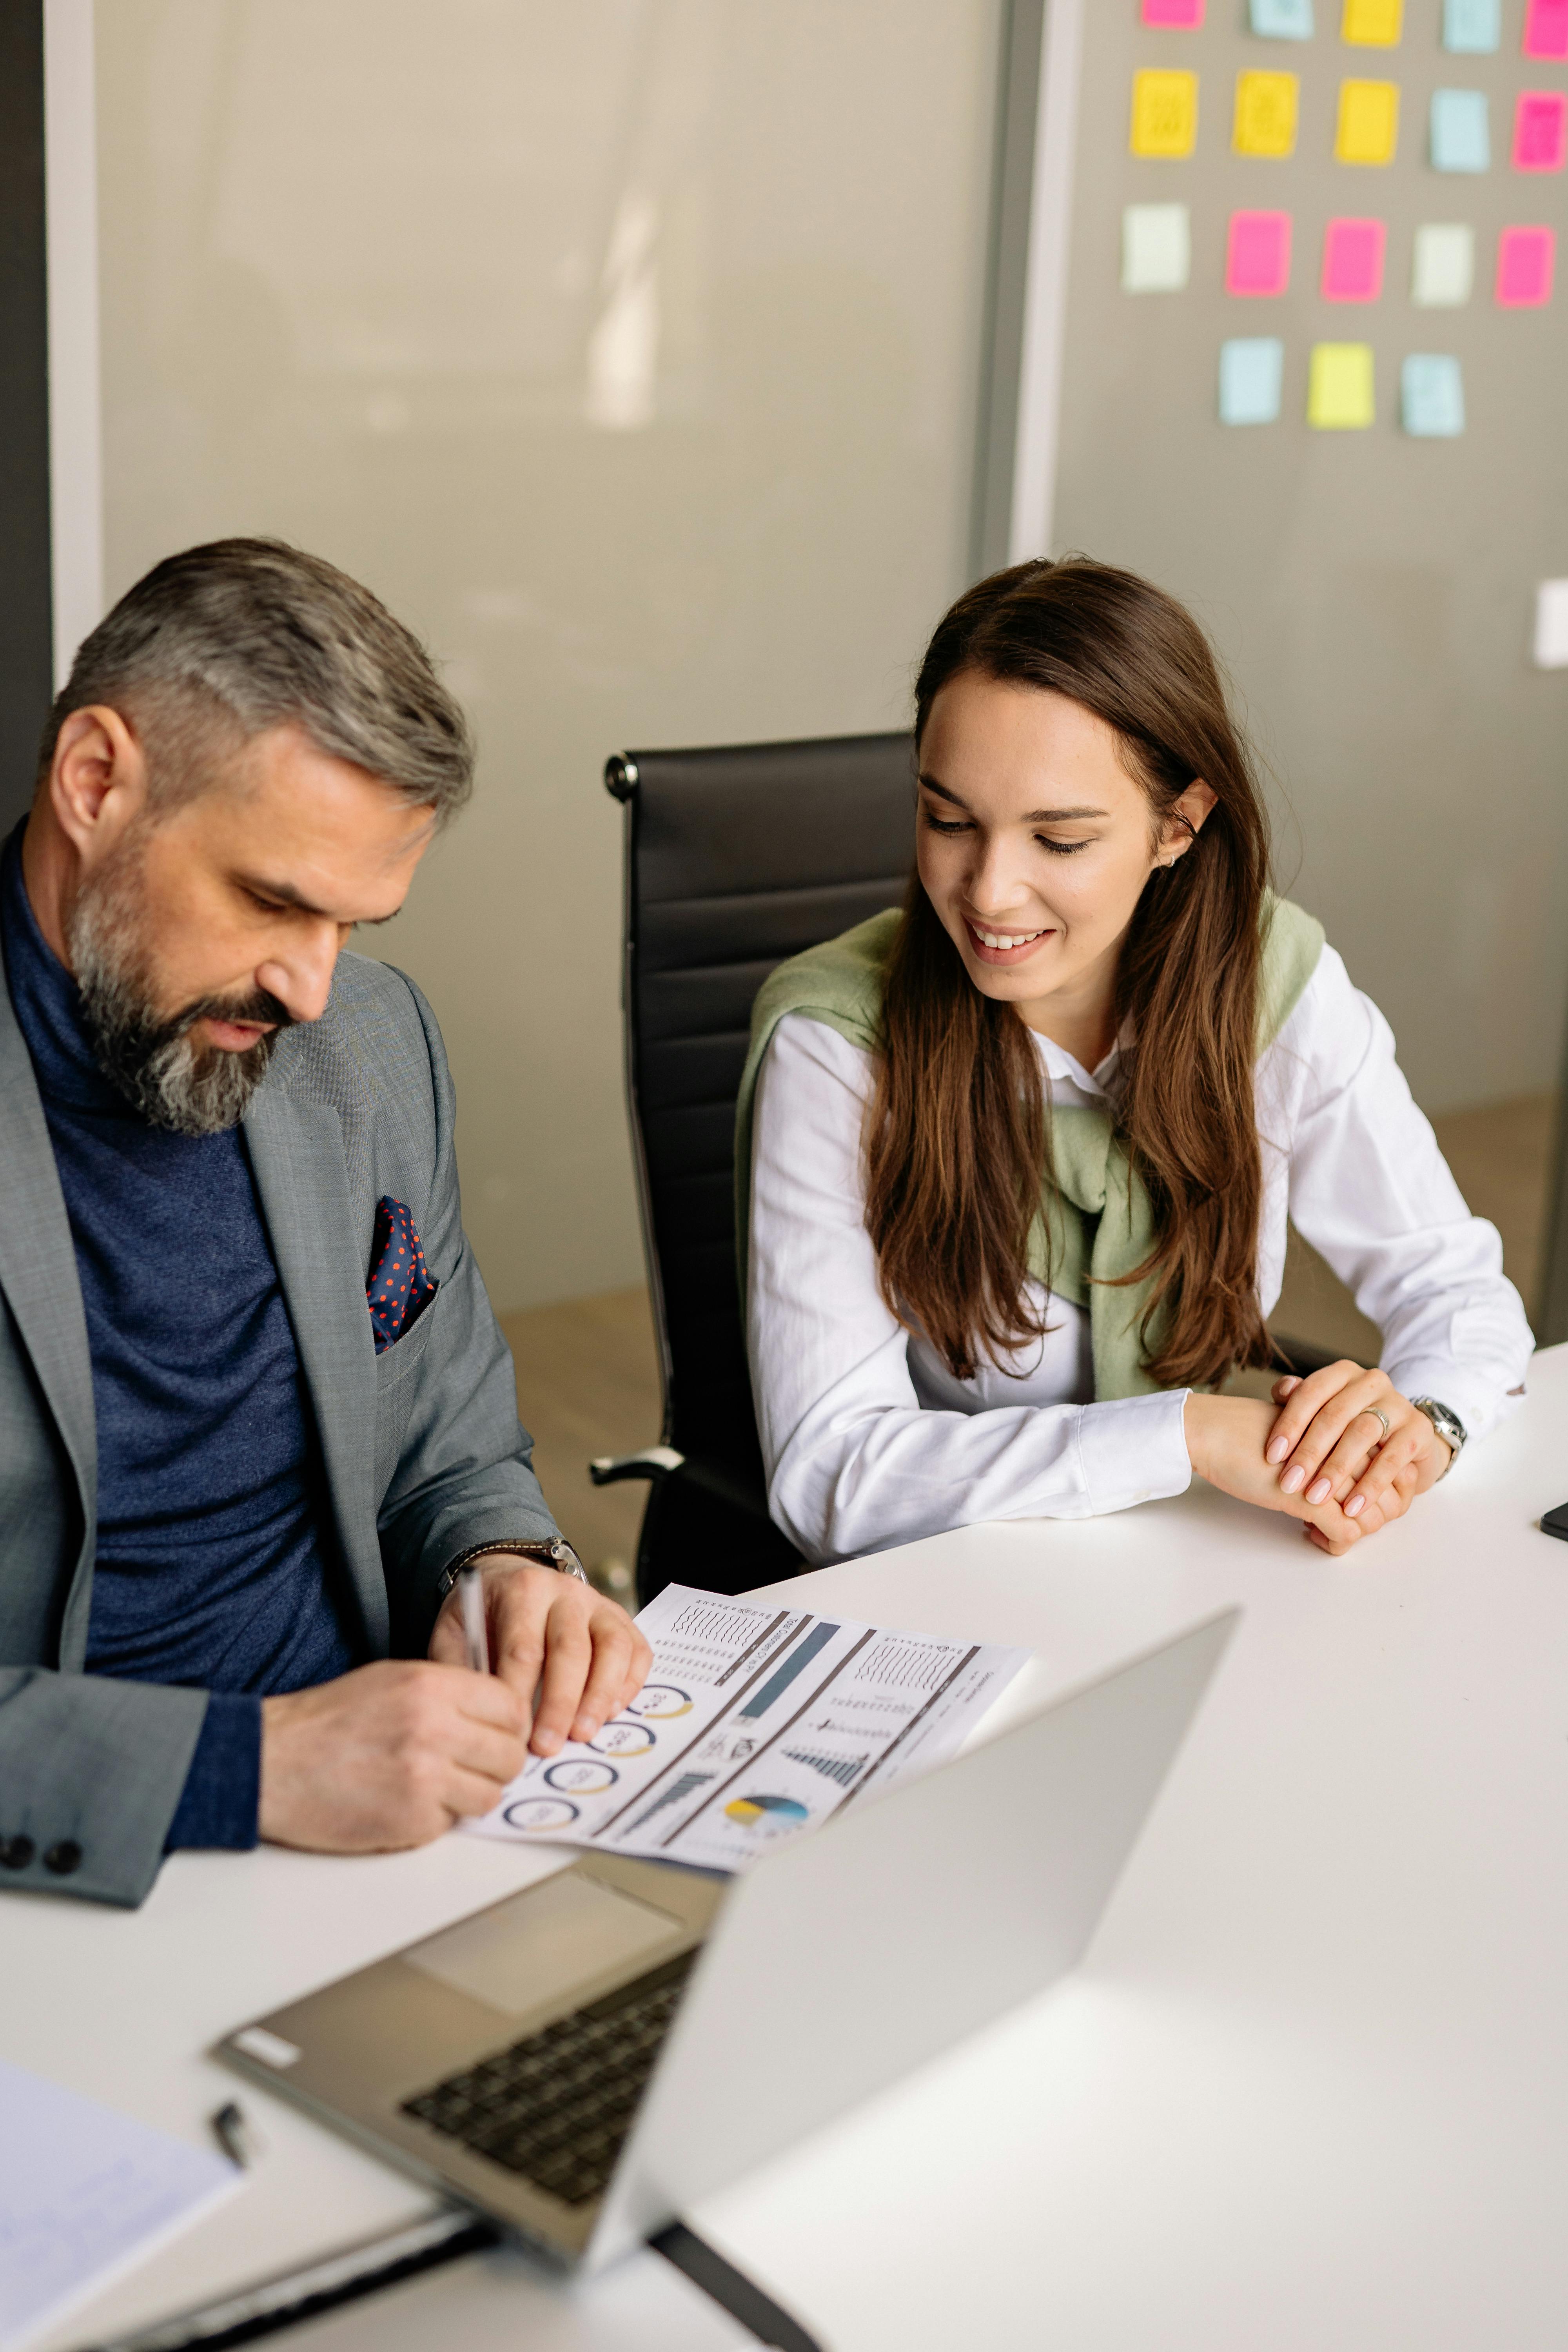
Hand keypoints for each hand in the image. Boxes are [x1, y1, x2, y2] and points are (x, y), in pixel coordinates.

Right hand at [259, 1660, 526, 1850]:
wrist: (271, 1762)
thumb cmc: (325, 1721)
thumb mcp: (390, 1680)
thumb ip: (447, 1692)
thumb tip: (493, 1713)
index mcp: (431, 1687)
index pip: (512, 1708)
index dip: (510, 1725)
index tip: (500, 1734)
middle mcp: (434, 1730)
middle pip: (509, 1756)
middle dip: (496, 1765)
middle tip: (472, 1766)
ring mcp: (424, 1779)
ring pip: (488, 1796)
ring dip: (469, 1796)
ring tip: (435, 1786)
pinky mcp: (409, 1821)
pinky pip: (450, 1824)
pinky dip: (433, 1819)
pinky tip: (403, 1802)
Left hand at [428, 1561, 651, 1757]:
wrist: (509, 1576)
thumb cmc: (483, 1615)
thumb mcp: (457, 1632)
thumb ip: (465, 1669)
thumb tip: (481, 1718)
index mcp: (521, 1590)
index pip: (524, 1649)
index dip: (520, 1696)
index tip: (512, 1734)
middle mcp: (564, 1591)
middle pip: (570, 1650)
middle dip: (560, 1704)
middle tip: (548, 1746)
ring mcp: (597, 1604)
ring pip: (612, 1648)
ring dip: (599, 1696)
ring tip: (583, 1734)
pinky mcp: (620, 1619)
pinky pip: (637, 1650)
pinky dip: (629, 1684)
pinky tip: (612, 1713)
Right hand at [1183, 1393, 1410, 1555]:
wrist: (1216, 1432)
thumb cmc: (1252, 1432)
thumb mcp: (1305, 1434)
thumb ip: (1333, 1447)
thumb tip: (1350, 1477)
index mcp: (1353, 1429)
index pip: (1397, 1471)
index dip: (1383, 1496)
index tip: (1355, 1502)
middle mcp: (1354, 1451)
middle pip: (1391, 1498)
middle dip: (1371, 1517)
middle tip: (1339, 1519)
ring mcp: (1337, 1476)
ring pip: (1372, 1519)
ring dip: (1352, 1531)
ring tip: (1319, 1525)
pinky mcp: (1314, 1499)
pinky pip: (1347, 1535)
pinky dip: (1333, 1543)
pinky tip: (1310, 1533)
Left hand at [1264, 1362, 1450, 1528]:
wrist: (1403, 1440)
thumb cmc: (1349, 1429)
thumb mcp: (1322, 1413)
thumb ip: (1297, 1401)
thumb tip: (1281, 1391)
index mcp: (1342, 1373)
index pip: (1311, 1392)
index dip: (1289, 1423)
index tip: (1271, 1455)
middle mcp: (1371, 1382)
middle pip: (1334, 1415)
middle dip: (1308, 1452)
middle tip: (1289, 1483)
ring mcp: (1398, 1404)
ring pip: (1362, 1434)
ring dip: (1336, 1469)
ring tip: (1315, 1497)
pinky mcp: (1419, 1431)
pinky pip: (1392, 1459)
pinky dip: (1370, 1485)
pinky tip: (1352, 1508)